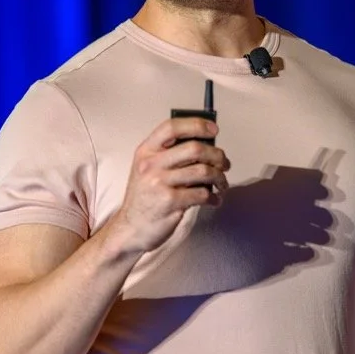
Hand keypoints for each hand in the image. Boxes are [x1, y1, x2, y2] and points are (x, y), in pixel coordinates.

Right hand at [112, 117, 229, 253]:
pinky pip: (202, 194)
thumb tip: (207, 145)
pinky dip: (213, 197)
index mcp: (146, 151)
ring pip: (203, 171)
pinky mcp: (169, 202)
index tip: (214, 130)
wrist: (130, 228)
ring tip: (222, 184)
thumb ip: (170, 155)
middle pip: (194, 149)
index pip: (172, 127)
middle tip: (224, 164)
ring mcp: (159, 183)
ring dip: (219, 177)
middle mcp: (151, 164)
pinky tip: (214, 200)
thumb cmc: (146, 197)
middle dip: (217, 155)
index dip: (196, 125)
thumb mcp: (148, 169)